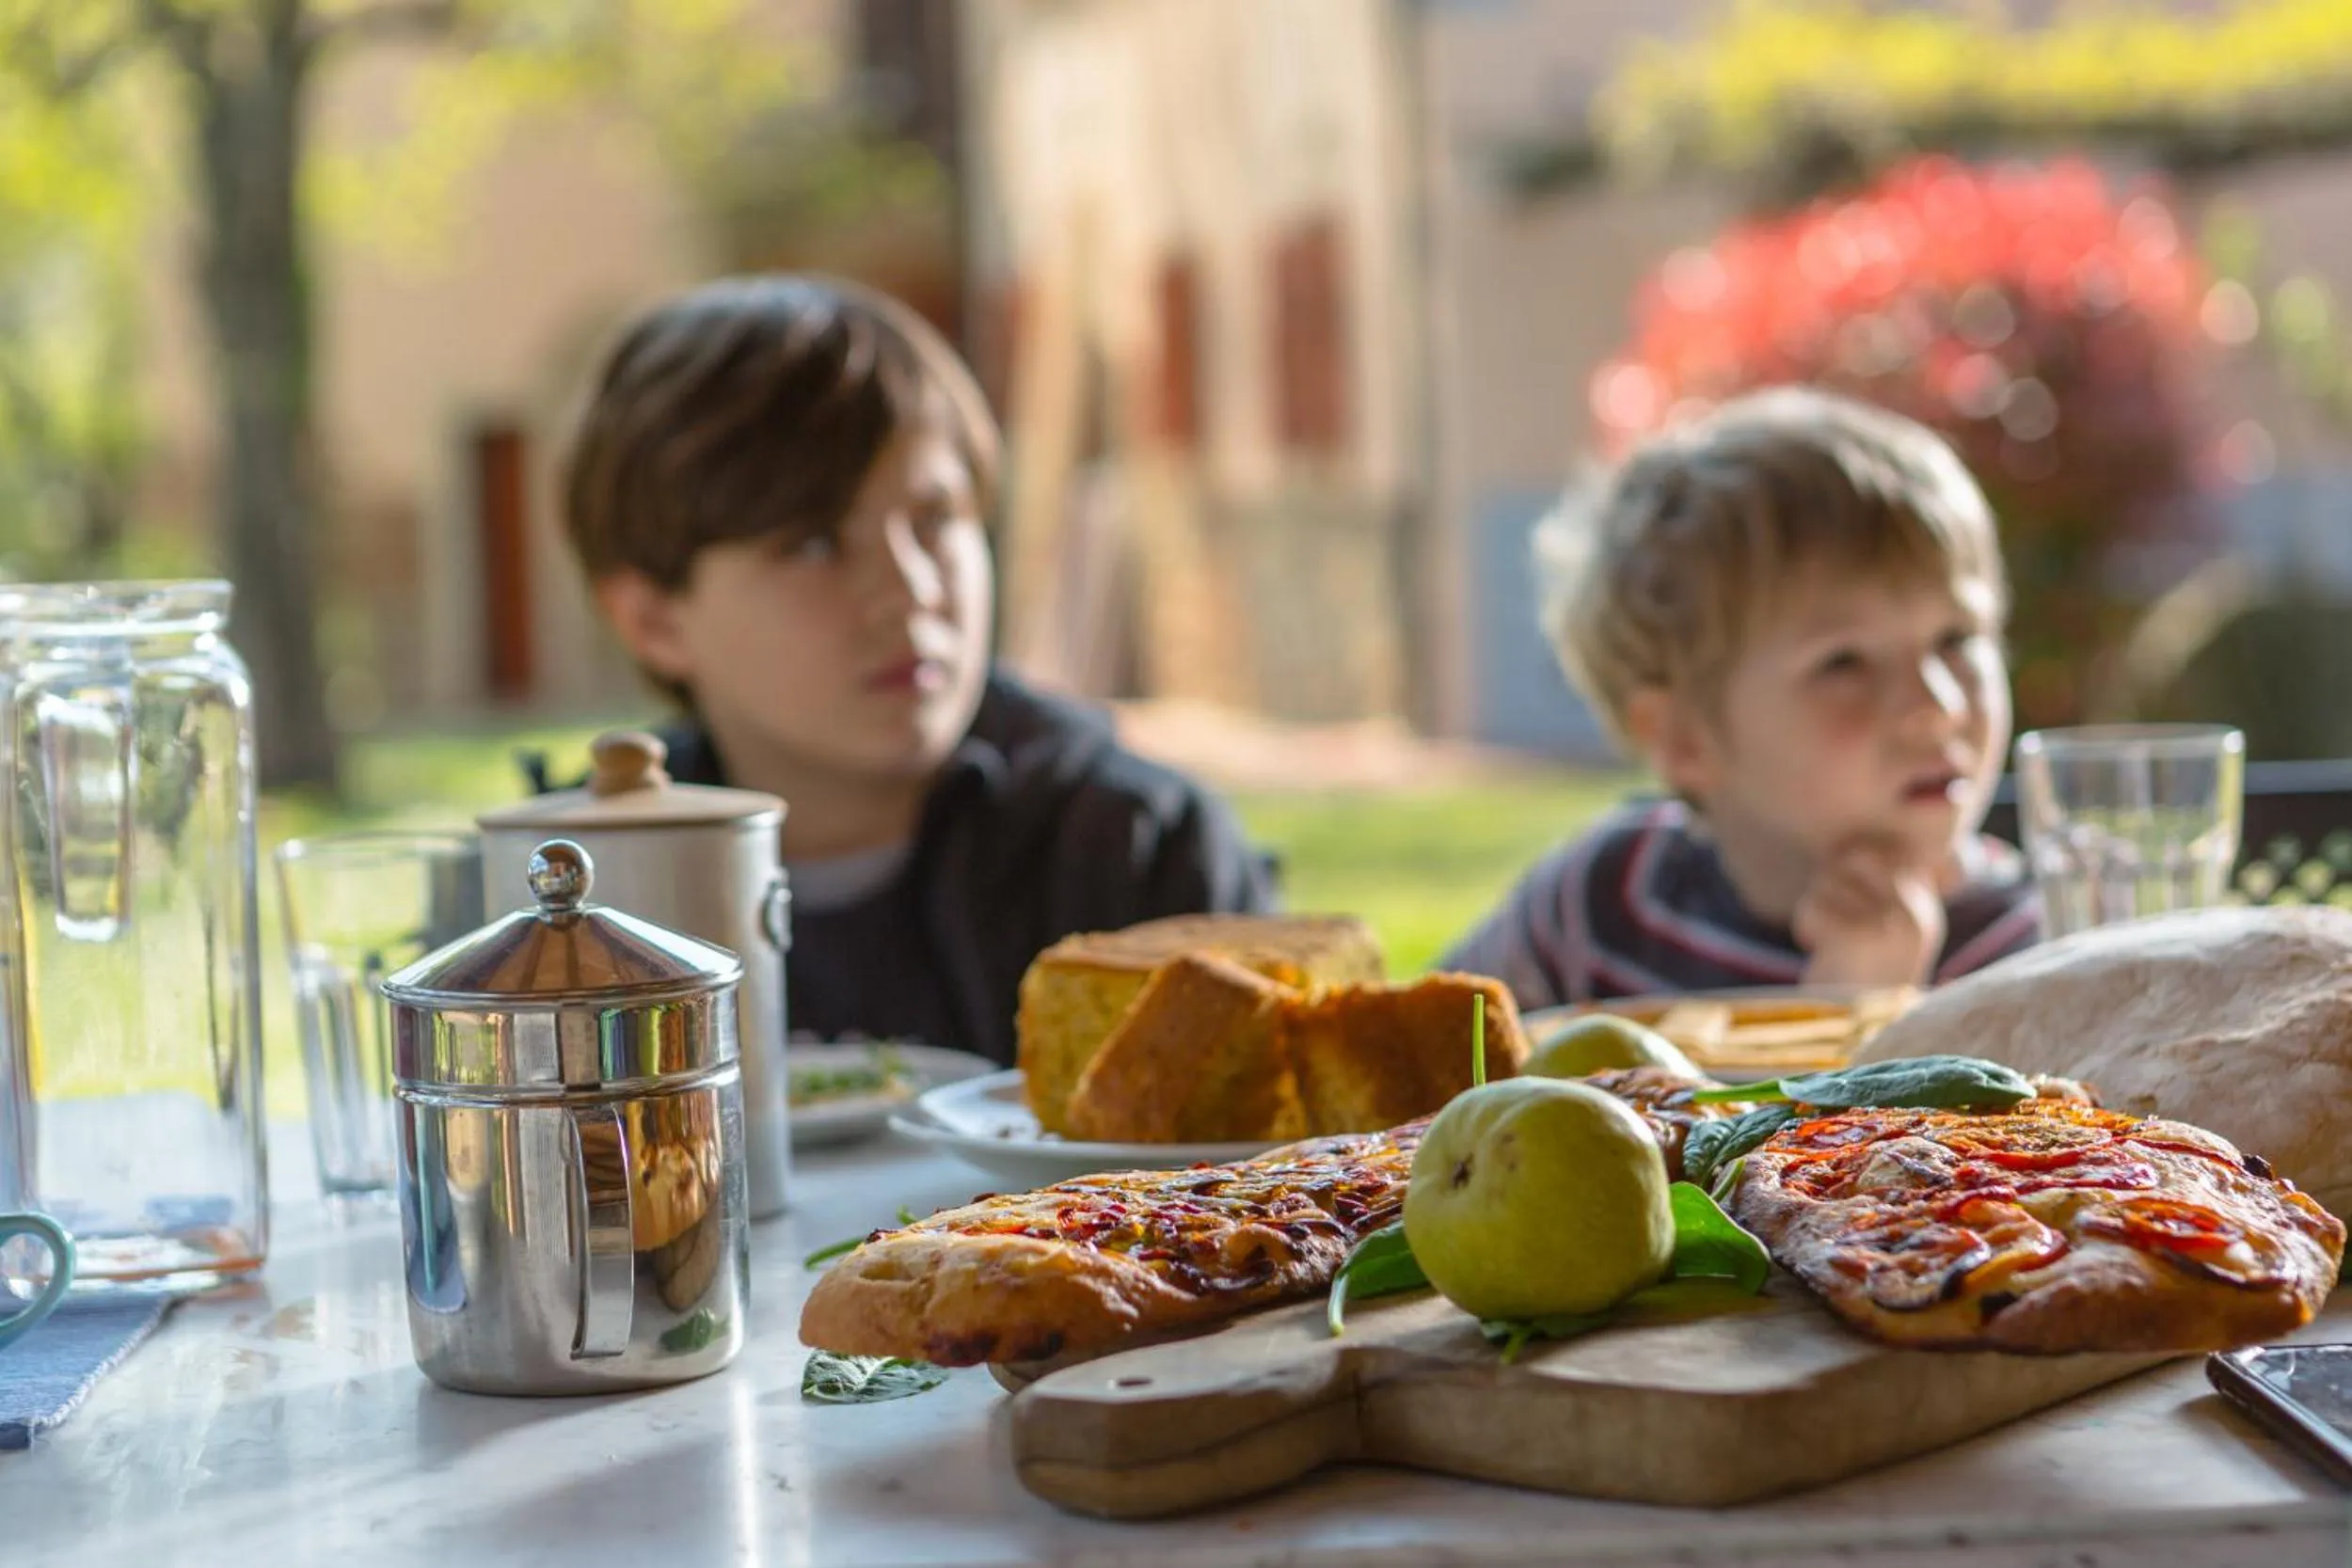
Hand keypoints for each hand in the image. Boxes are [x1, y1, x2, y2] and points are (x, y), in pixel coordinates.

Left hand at [1793, 839, 1947, 987]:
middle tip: (1831, 913)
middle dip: (1832, 878)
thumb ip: (1882, 888)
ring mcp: (1890, 925)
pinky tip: (1820, 950)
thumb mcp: (1885, 930)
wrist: (1854, 1035)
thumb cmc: (1859, 978)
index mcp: (1925, 908)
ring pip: (1829, 880)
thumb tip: (1854, 846)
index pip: (1894, 850)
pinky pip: (1814, 906)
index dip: (1860, 859)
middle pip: (1859, 856)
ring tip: (1829, 941)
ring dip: (1815, 907)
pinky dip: (1806, 927)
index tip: (1848, 889)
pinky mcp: (1858, 938)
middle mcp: (1914, 914)